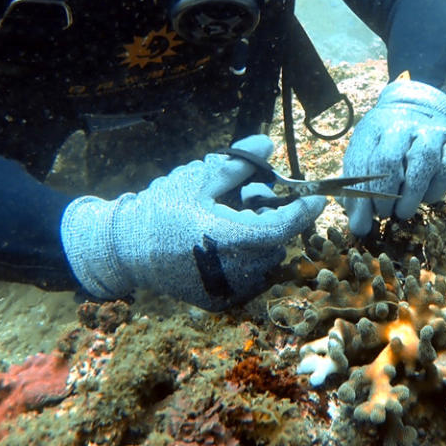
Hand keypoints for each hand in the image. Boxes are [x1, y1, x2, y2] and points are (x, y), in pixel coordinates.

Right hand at [60, 135, 325, 310]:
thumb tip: (268, 144)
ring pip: (265, 259)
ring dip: (257, 238)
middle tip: (248, 199)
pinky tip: (220, 243)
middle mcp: (233, 270)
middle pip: (274, 241)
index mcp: (228, 237)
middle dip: (269, 217)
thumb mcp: (199, 178)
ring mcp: (228, 290)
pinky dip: (245, 258)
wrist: (127, 250)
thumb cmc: (163, 208)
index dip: (302, 212)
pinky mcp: (221, 300)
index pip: (280, 227)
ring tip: (228, 219)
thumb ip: (237, 164)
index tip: (318, 197)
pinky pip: (250, 276)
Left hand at [342, 79, 445, 236]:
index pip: (361, 162)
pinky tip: (425, 195)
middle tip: (384, 214)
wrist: (423, 110)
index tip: (361, 224)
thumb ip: (359, 190)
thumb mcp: (367, 156)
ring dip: (411, 196)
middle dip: (384, 196)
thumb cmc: (388, 144)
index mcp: (375, 127)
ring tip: (403, 211)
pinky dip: (435, 190)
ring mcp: (434, 132)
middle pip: (389, 162)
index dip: (361, 198)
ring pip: (422, 164)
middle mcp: (404, 125)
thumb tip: (360, 227)